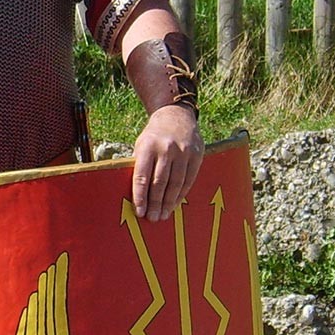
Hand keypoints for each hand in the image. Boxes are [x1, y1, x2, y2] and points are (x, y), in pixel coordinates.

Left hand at [130, 105, 202, 220]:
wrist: (176, 116)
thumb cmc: (153, 137)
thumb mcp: (141, 145)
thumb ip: (140, 166)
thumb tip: (137, 195)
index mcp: (148, 146)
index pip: (142, 176)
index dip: (140, 196)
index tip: (139, 212)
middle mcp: (166, 149)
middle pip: (160, 183)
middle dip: (155, 203)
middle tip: (152, 218)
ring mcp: (183, 152)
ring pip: (176, 183)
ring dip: (169, 203)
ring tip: (163, 215)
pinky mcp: (197, 155)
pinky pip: (189, 179)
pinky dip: (181, 194)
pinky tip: (175, 204)